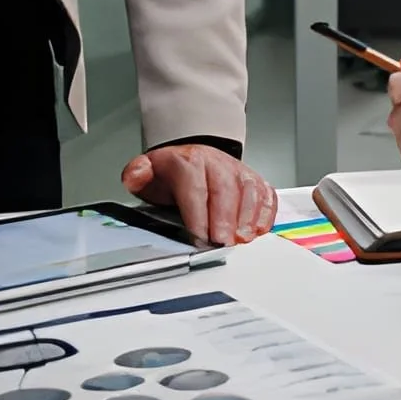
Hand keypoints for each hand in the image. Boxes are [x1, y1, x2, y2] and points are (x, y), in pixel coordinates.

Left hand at [121, 145, 275, 247]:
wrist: (193, 157)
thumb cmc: (173, 174)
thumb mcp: (148, 172)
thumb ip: (136, 174)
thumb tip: (134, 176)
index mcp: (188, 162)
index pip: (195, 188)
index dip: (199, 215)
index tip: (199, 237)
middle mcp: (216, 163)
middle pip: (225, 189)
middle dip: (225, 218)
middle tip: (222, 242)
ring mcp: (238, 171)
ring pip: (249, 190)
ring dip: (248, 216)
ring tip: (242, 238)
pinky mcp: (255, 180)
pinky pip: (266, 193)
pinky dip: (266, 212)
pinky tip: (258, 228)